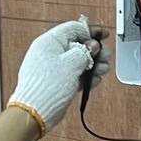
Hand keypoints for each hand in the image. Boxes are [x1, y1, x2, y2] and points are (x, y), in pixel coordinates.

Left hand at [7, 19, 110, 134]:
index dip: (90, 32)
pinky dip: (86, 76)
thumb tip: (92, 46)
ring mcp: (54, 68)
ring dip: (93, 64)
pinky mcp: (58, 81)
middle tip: (104, 56)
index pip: (73, 29)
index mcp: (49, 42)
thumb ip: (85, 52)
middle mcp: (51, 53)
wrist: (35, 112)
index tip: (103, 36)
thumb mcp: (71, 63)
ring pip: (78, 61)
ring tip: (102, 70)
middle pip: (78, 45)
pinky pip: (75, 74)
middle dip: (94, 51)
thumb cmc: (46, 86)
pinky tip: (94, 80)